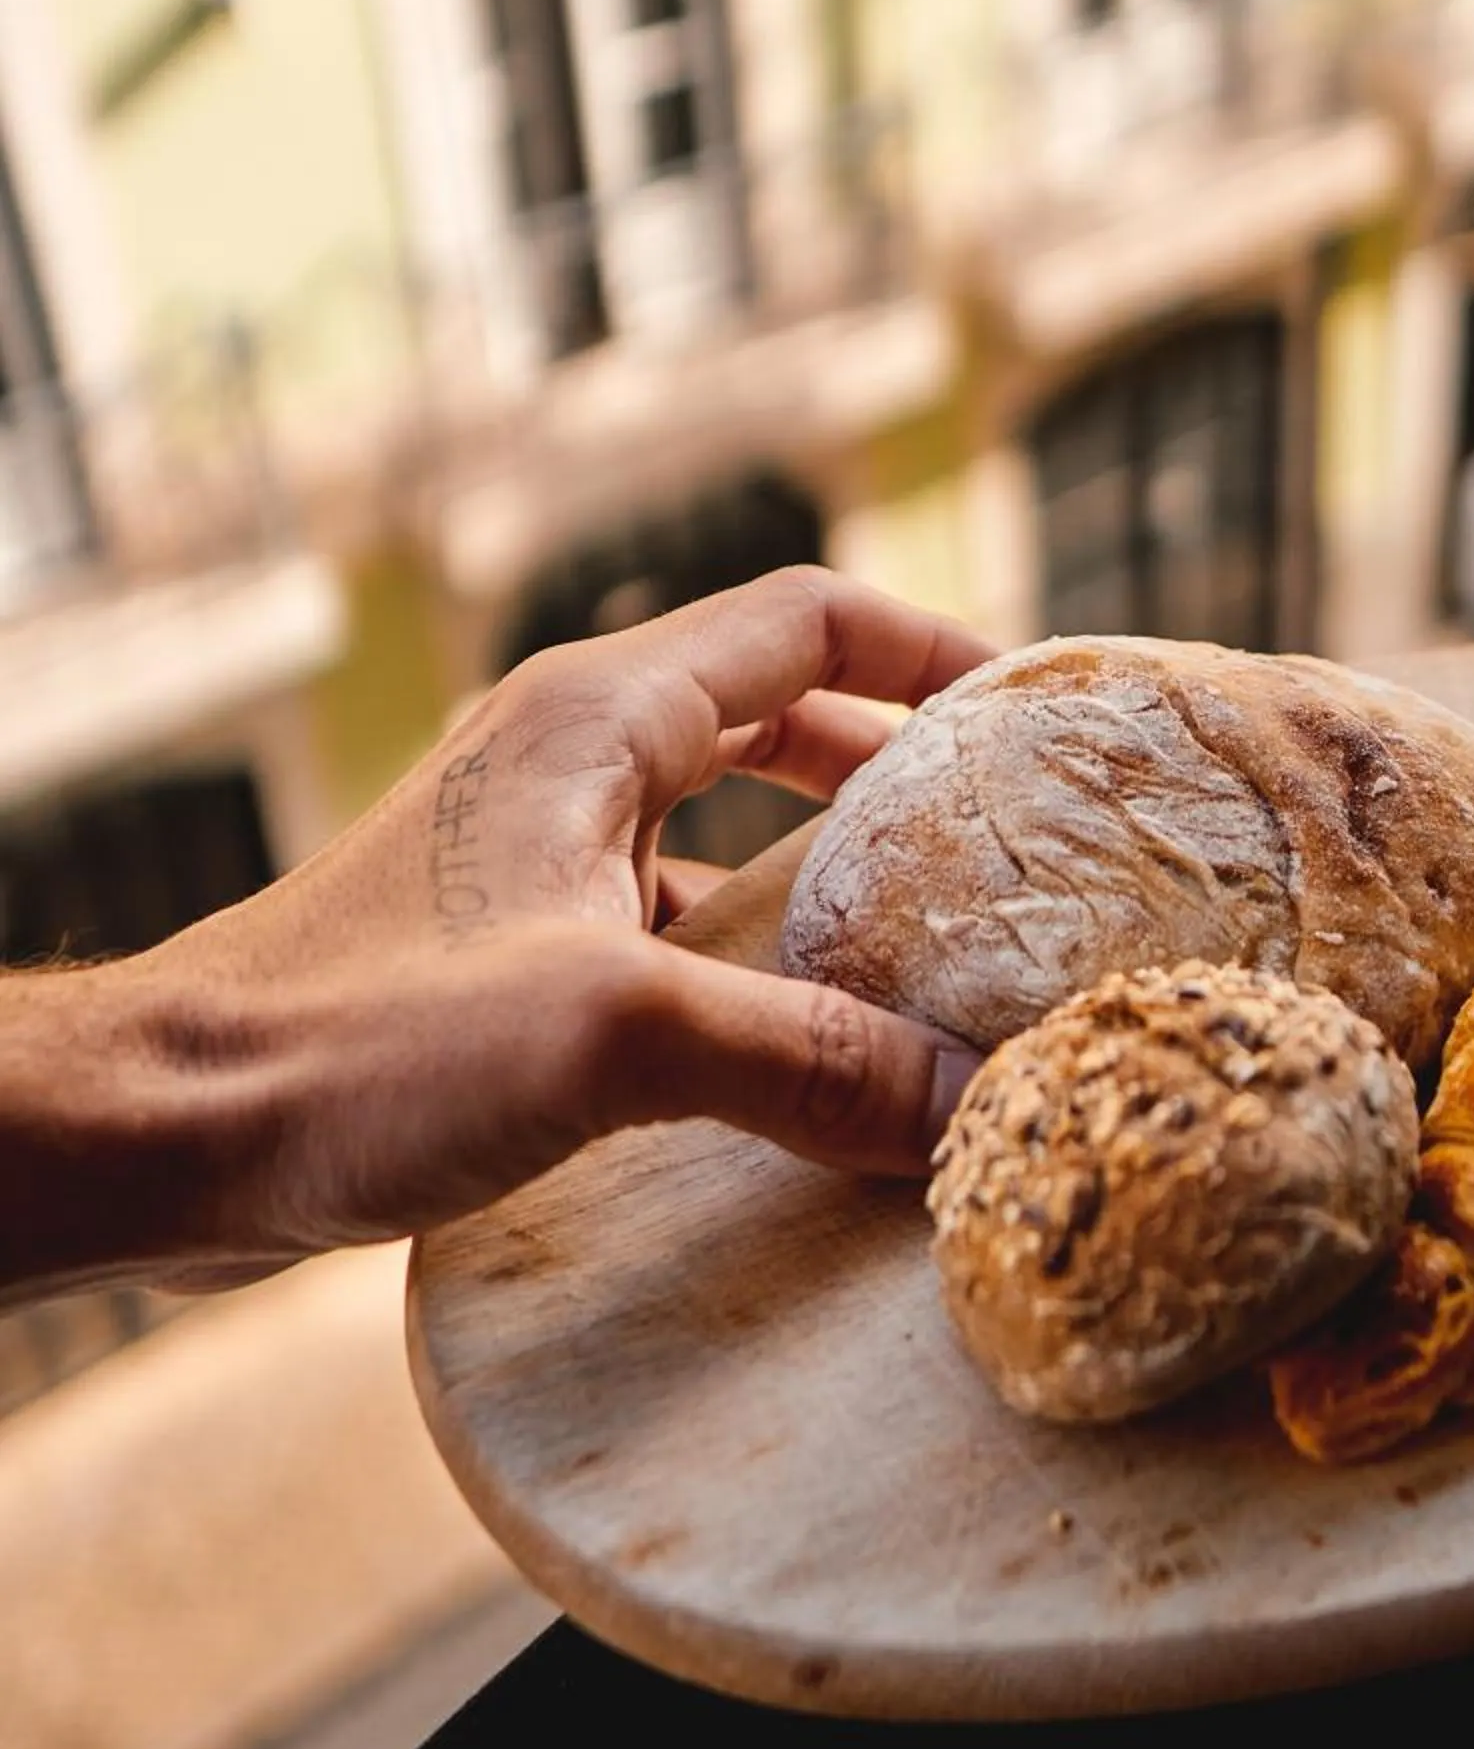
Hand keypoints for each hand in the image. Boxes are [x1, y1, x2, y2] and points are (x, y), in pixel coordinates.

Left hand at [0, 569, 995, 1303]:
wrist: (160, 1128)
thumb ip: (804, 1060)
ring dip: (823, 860)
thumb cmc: (352, 1044)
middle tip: (1005, 833)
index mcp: (596, 717)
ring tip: (927, 935)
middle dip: (897, 762)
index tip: (1037, 716)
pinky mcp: (496, 942)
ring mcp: (524, 848)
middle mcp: (563, 756)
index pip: (809, 620)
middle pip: (774, 708)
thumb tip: (973, 1106)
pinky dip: (744, 947)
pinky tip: (789, 1038)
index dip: (936, 652)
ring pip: (715, 816)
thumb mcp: (608, 1038)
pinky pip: (661, 909)